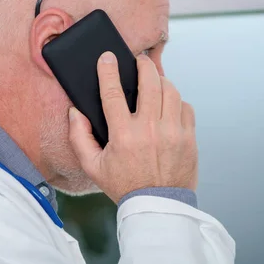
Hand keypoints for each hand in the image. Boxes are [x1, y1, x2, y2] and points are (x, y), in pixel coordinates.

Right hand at [68, 52, 197, 203]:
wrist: (157, 206)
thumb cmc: (124, 185)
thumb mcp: (92, 166)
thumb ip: (79, 137)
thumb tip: (75, 112)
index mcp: (124, 135)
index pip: (112, 93)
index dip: (107, 71)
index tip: (107, 57)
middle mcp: (150, 129)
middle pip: (150, 81)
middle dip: (143, 65)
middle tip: (139, 61)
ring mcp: (173, 132)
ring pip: (170, 90)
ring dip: (161, 81)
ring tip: (154, 81)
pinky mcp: (189, 137)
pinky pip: (185, 107)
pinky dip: (176, 101)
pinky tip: (168, 104)